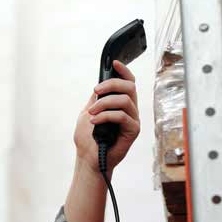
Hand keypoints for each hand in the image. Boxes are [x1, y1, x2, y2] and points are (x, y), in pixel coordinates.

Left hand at [73, 60, 140, 176]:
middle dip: (111, 84)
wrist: (88, 158)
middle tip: (96, 92)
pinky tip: (95, 121)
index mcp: (119, 104)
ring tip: (91, 113)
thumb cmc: (88, 138)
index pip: (128, 83)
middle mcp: (129, 110)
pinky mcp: (133, 130)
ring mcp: (132, 120)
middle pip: (129, 87)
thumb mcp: (88, 112)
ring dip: (104, 103)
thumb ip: (96, 99)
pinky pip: (122, 116)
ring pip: (125, 100)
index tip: (114, 62)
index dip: (124, 71)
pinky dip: (106, 116)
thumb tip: (101, 85)